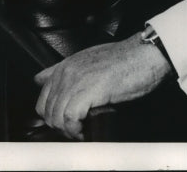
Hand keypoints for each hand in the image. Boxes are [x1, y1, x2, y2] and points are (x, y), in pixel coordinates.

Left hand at [34, 33, 171, 139]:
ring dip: (69, 131)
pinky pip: (70, 119)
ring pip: (57, 118)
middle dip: (61, 127)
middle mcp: (67, 71)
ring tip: (83, 132)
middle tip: (77, 130)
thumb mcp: (89, 60)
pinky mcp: (88, 90)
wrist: (145, 54)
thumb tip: (41, 79)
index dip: (53, 117)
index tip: (67, 124)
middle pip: (47, 112)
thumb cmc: (124, 60)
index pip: (42, 100)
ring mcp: (76, 80)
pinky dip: (76, 131)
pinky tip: (87, 131)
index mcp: (65, 65)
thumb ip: (66, 71)